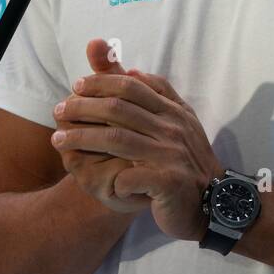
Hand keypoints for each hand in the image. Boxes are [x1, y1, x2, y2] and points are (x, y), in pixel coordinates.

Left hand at [51, 38, 221, 239]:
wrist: (215, 202)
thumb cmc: (187, 162)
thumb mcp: (177, 123)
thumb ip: (156, 94)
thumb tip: (131, 70)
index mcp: (174, 111)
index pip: (132, 86)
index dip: (101, 82)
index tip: (77, 86)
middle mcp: (174, 129)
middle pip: (119, 108)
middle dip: (83, 107)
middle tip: (58, 110)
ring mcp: (172, 155)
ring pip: (117, 139)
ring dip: (82, 137)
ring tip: (58, 140)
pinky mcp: (168, 183)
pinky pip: (129, 176)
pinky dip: (108, 177)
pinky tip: (87, 177)